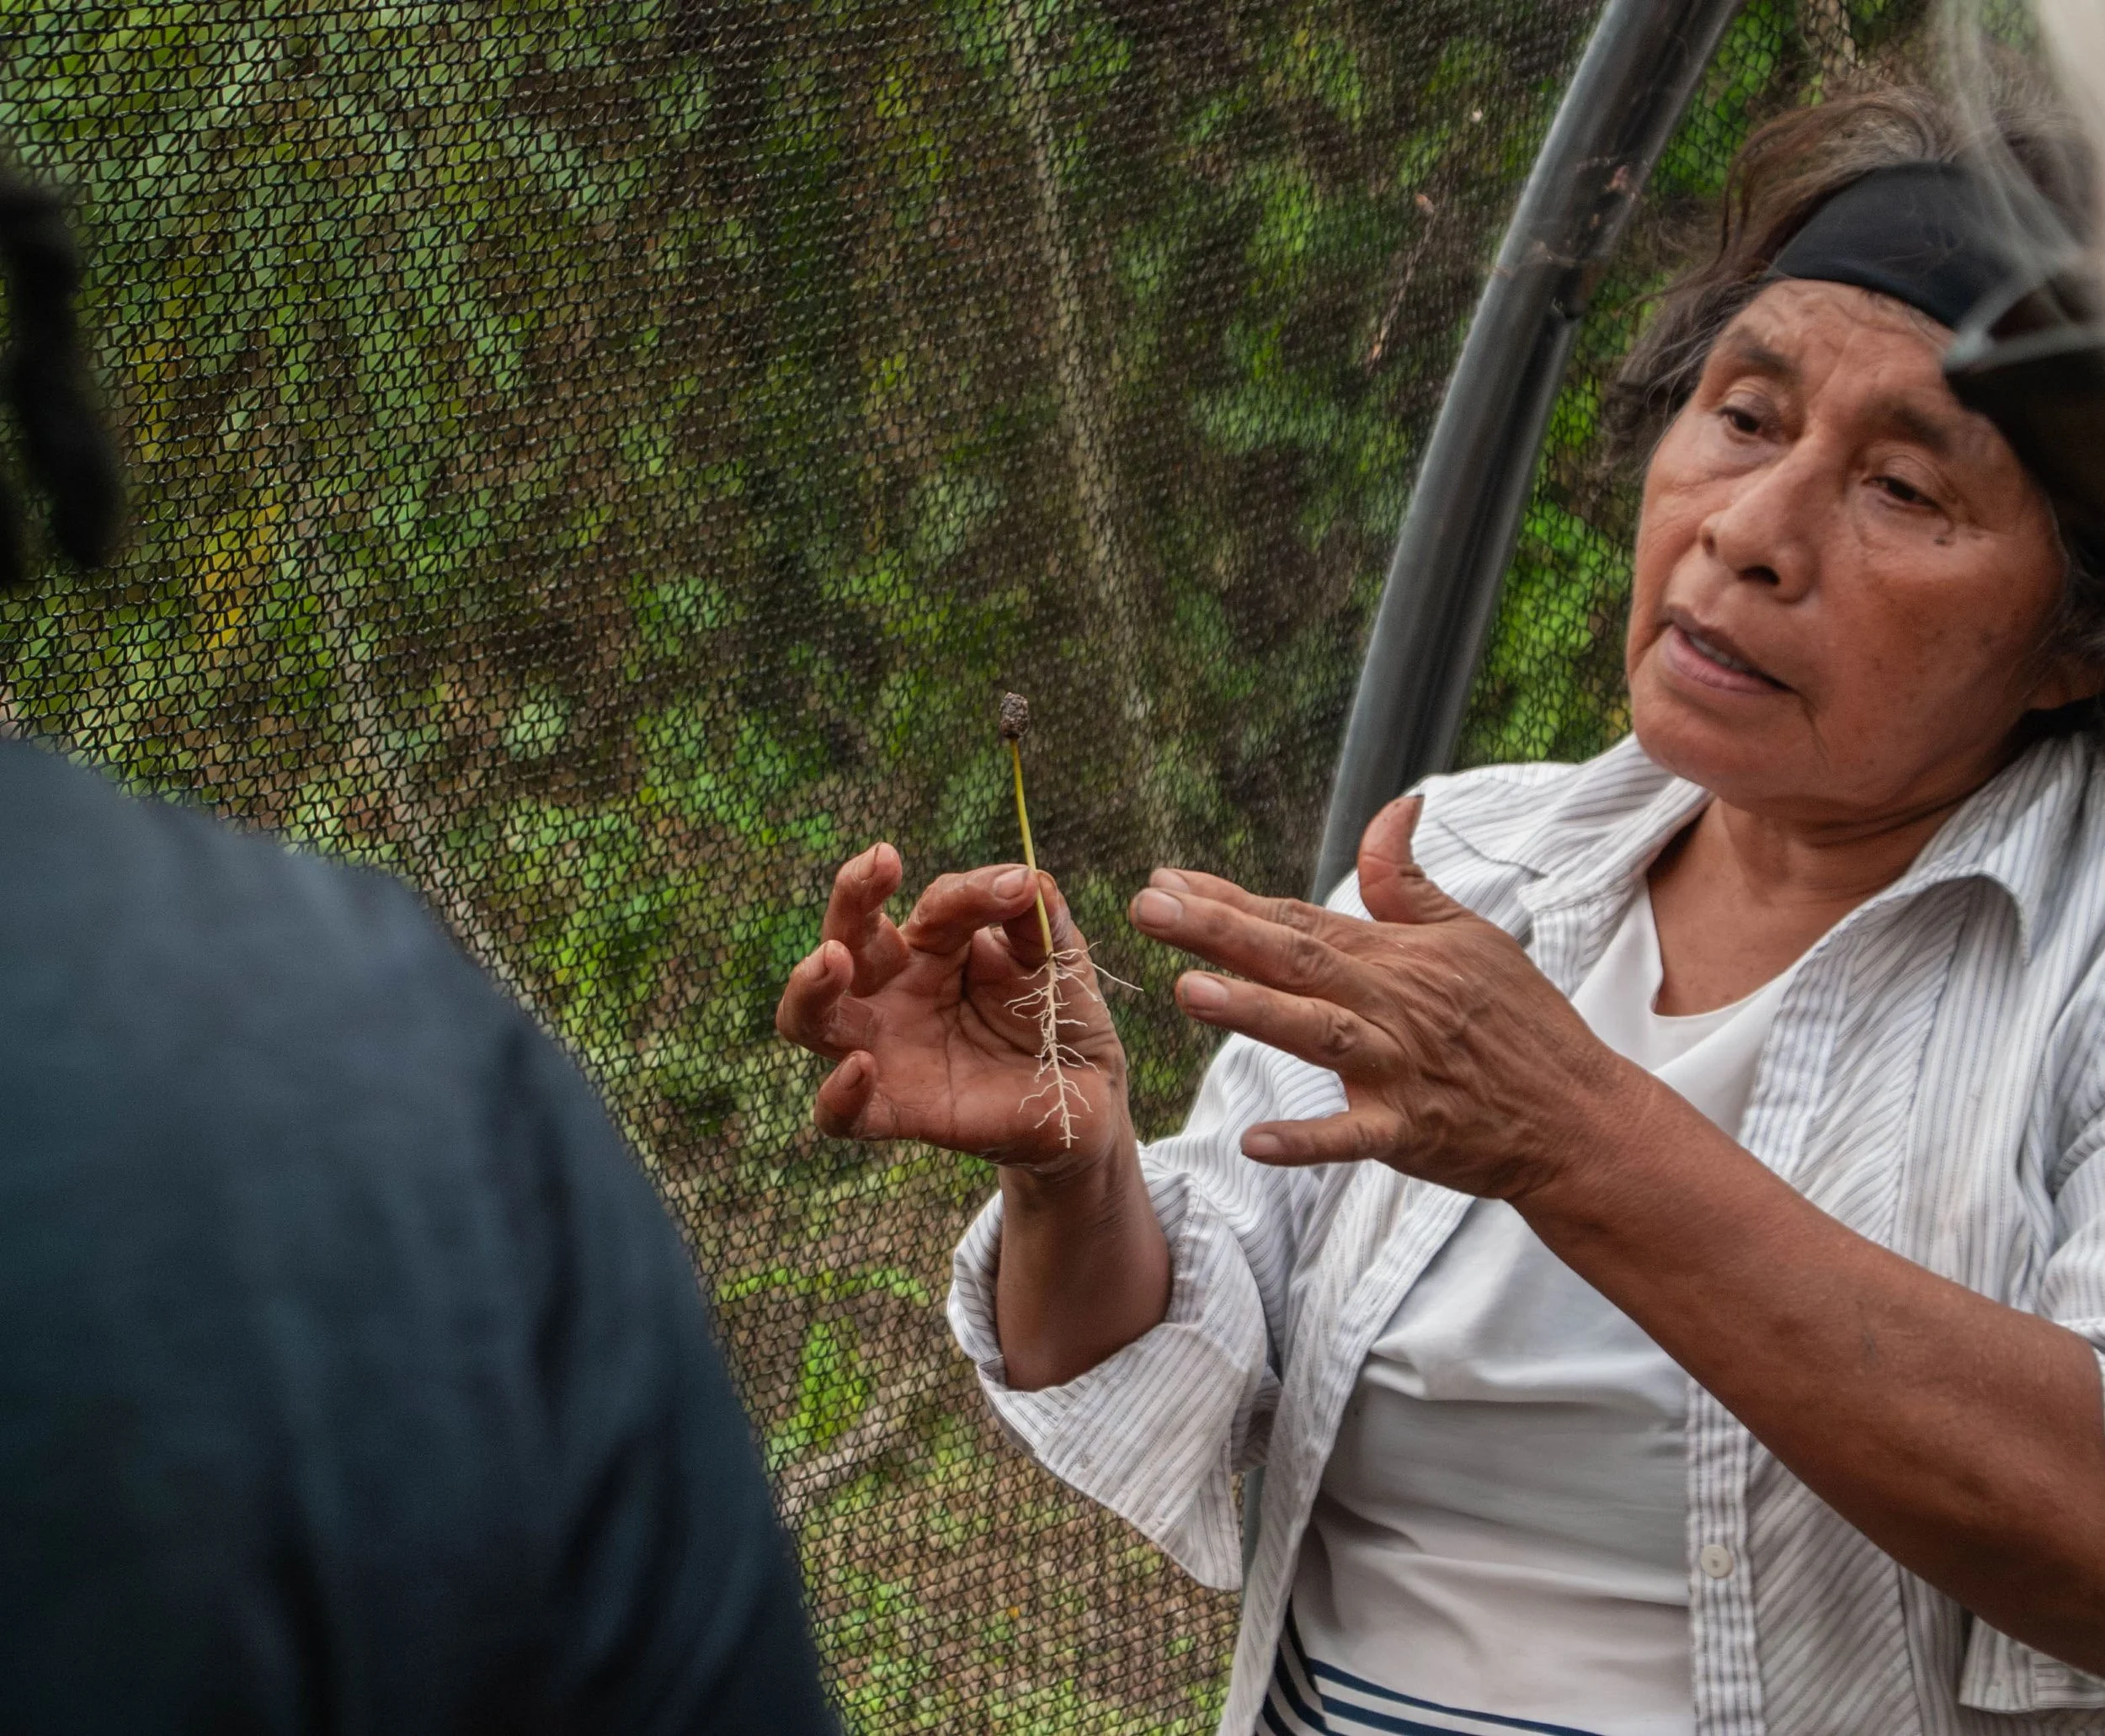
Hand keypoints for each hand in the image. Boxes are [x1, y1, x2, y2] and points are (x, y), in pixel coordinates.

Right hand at [775, 844, 1133, 1176]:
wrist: (1085, 1095)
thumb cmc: (1057, 1012)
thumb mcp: (1056, 957)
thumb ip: (1037, 917)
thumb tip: (1024, 878)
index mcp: (932, 944)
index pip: (932, 907)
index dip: (969, 894)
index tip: (1015, 888)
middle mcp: (894, 991)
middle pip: (843, 938)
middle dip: (851, 900)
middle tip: (873, 871)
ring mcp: (887, 1050)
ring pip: (811, 1019)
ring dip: (811, 987)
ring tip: (833, 960)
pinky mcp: (896, 1111)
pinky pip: (841, 1114)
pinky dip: (838, 1095)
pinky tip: (860, 1067)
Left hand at [1126, 795, 1633, 1198]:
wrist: (1580, 1114)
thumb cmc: (1521, 1021)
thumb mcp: (1471, 935)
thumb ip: (1408, 881)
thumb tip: (1395, 806)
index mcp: (1394, 956)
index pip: (1297, 919)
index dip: (1228, 900)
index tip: (1163, 880)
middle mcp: (1391, 1005)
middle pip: (1295, 961)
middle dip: (1218, 932)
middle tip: (1148, 910)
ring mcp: (1400, 1069)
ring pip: (1320, 1034)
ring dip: (1256, 1013)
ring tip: (1189, 991)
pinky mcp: (1412, 1133)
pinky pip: (1354, 1136)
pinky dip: (1308, 1140)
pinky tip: (1254, 1141)